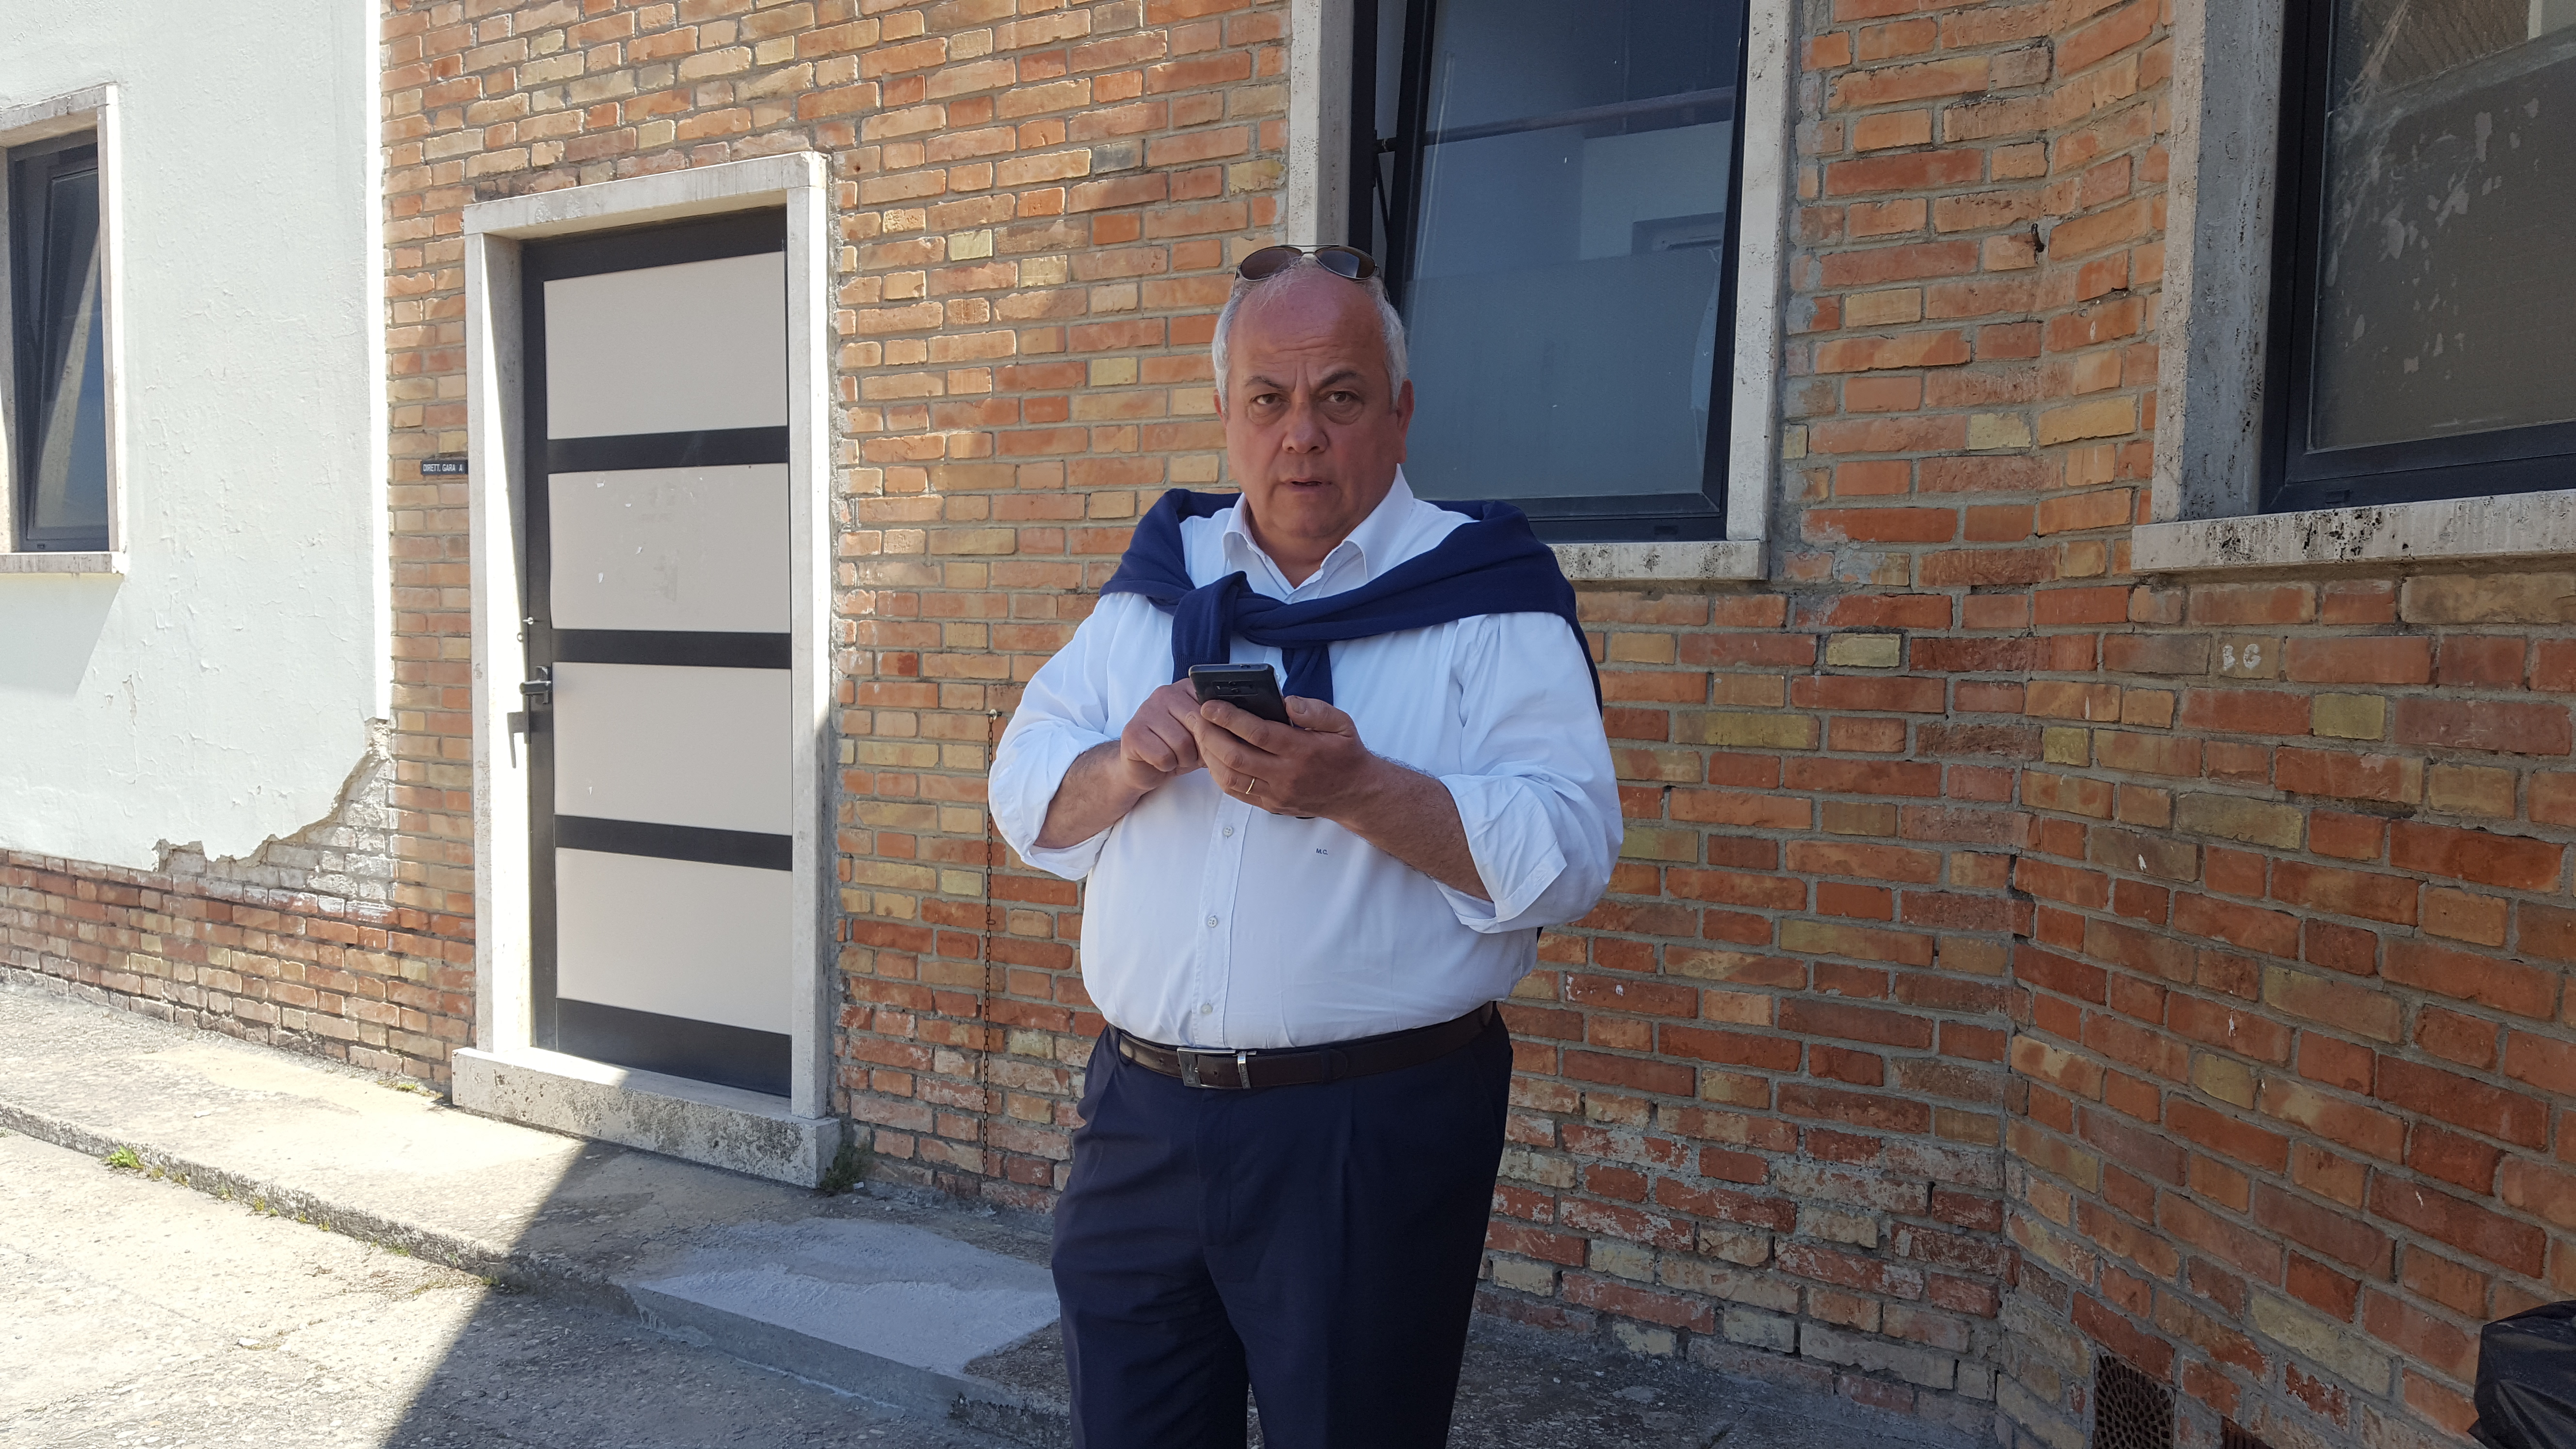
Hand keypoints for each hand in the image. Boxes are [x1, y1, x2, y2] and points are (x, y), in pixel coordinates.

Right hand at [1116, 680, 1207, 792]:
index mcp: (1186, 688)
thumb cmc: (1178, 749)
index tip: (1210, 740)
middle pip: (1199, 726)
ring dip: (1183, 759)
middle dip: (1200, 748)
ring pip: (1181, 743)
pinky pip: (1163, 756)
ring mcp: (1146, 710)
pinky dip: (1167, 766)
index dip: (1216, 732)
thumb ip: (1218, 727)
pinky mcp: (1132, 732)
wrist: (1144, 766)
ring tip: (1176, 757)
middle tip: (1192, 753)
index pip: (1214, 708)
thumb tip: (1238, 729)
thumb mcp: (1204, 736)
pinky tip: (1161, 761)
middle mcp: (1165, 693)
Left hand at [1186, 695, 1385, 821]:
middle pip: (1236, 756)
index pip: (1258, 733)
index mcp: (1303, 750)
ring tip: (1200, 734)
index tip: (1210, 704)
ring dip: (1209, 755)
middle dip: (1210, 735)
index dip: (1230, 718)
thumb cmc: (1345, 754)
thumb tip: (1286, 701)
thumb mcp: (1342, 724)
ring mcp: (1276, 793)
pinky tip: (1212, 755)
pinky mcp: (1270, 805)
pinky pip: (1236, 791)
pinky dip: (1218, 773)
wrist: (1355, 794)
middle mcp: (1286, 774)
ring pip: (1230, 777)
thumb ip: (1315, 710)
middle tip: (1196, 717)